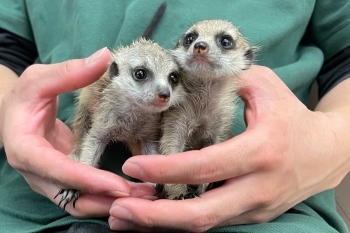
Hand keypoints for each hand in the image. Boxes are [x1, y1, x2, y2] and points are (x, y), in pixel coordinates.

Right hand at [0, 48, 154, 217]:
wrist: (12, 117)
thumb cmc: (22, 99)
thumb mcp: (38, 80)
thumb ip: (69, 73)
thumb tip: (103, 56)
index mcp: (26, 150)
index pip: (58, 171)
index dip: (89, 180)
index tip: (118, 184)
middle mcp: (37, 173)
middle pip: (72, 198)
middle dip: (106, 200)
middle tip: (140, 196)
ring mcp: (50, 180)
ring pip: (80, 203)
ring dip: (110, 203)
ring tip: (143, 197)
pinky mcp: (63, 180)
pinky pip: (85, 195)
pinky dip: (106, 197)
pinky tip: (131, 191)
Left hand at [108, 65, 346, 231]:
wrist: (326, 153)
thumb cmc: (293, 117)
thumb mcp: (266, 87)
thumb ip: (228, 81)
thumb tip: (192, 80)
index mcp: (260, 151)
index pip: (203, 166)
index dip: (164, 170)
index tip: (131, 167)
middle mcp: (258, 187)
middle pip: (201, 214)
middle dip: (155, 217)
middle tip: (118, 211)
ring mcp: (256, 207)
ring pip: (204, 224)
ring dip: (162, 224)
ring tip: (126, 217)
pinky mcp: (252, 216)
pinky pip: (212, 220)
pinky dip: (181, 219)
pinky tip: (156, 213)